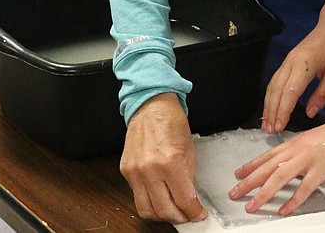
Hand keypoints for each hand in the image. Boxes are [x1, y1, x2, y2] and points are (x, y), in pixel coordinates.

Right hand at [119, 93, 207, 222]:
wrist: (151, 106)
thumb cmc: (172, 123)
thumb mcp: (189, 152)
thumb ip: (188, 180)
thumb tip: (189, 201)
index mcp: (170, 163)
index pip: (183, 201)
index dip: (194, 213)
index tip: (198, 215)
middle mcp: (150, 170)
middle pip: (164, 211)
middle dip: (179, 218)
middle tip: (187, 216)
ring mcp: (135, 171)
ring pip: (146, 210)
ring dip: (161, 215)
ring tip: (172, 211)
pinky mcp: (125, 171)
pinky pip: (136, 196)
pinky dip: (149, 201)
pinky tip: (158, 196)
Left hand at [229, 117, 324, 216]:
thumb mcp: (314, 141)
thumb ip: (302, 152)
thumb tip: (295, 164)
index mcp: (294, 142)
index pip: (267, 155)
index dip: (251, 165)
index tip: (237, 173)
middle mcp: (296, 150)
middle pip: (267, 168)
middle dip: (248, 182)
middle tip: (234, 193)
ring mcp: (308, 159)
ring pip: (279, 177)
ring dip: (262, 193)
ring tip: (251, 206)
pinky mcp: (321, 169)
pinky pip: (303, 188)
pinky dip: (292, 201)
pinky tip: (283, 210)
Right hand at [260, 23, 324, 133]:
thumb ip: (323, 95)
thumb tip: (309, 113)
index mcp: (305, 65)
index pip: (289, 92)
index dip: (283, 111)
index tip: (280, 127)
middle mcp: (291, 63)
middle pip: (277, 90)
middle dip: (271, 112)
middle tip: (269, 131)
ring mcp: (287, 61)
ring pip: (272, 85)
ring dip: (268, 105)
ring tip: (266, 124)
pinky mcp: (287, 62)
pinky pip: (274, 80)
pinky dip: (270, 96)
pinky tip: (270, 107)